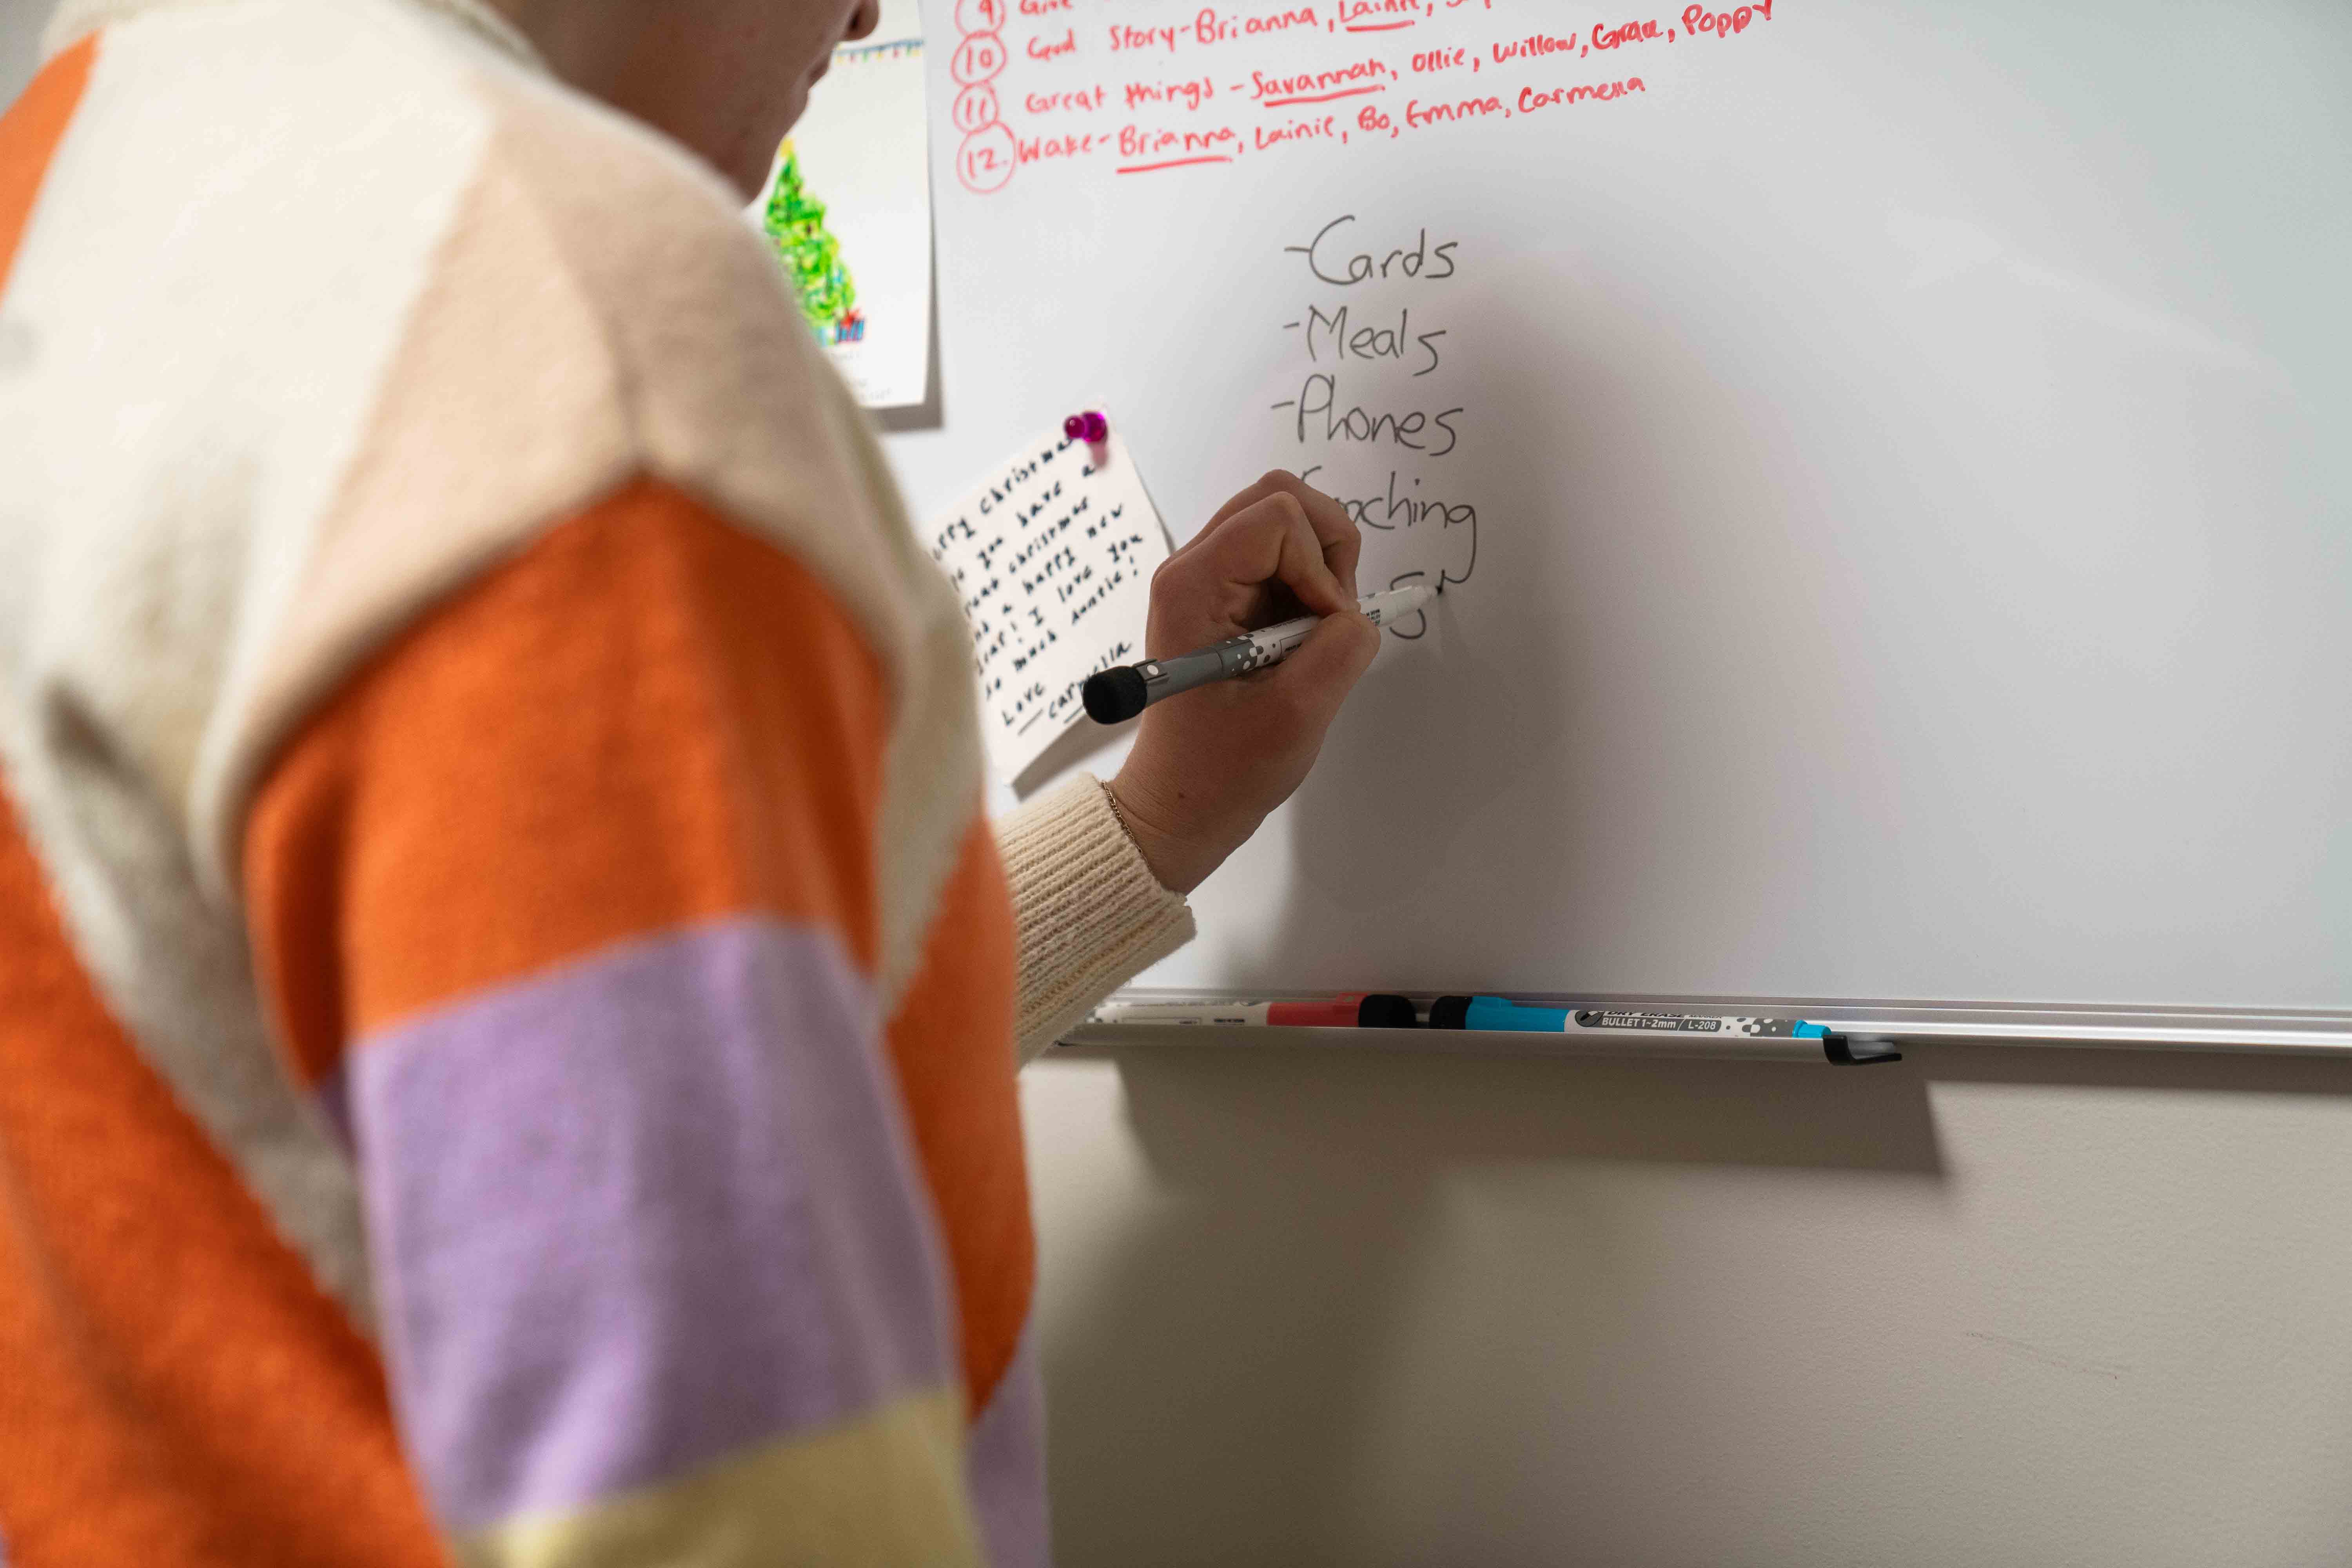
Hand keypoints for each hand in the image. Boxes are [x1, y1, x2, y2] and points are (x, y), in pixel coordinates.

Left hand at [1109, 471, 1381, 892]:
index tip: (1324, 630)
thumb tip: (1356, 617)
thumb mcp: (1295, 715)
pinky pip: (1281, 558)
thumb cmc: (1221, 771)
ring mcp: (1208, 581)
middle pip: (1278, 497)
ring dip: (1322, 566)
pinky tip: (1305, 637)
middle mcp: (1193, 569)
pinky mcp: (1226, 598)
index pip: (1278, 518)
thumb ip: (1340, 652)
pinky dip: (1310, 584)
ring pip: (1283, 521)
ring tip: (1320, 630)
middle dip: (1327, 546)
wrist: (1179, 805)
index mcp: (1193, 586)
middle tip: (1333, 616)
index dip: (1320, 567)